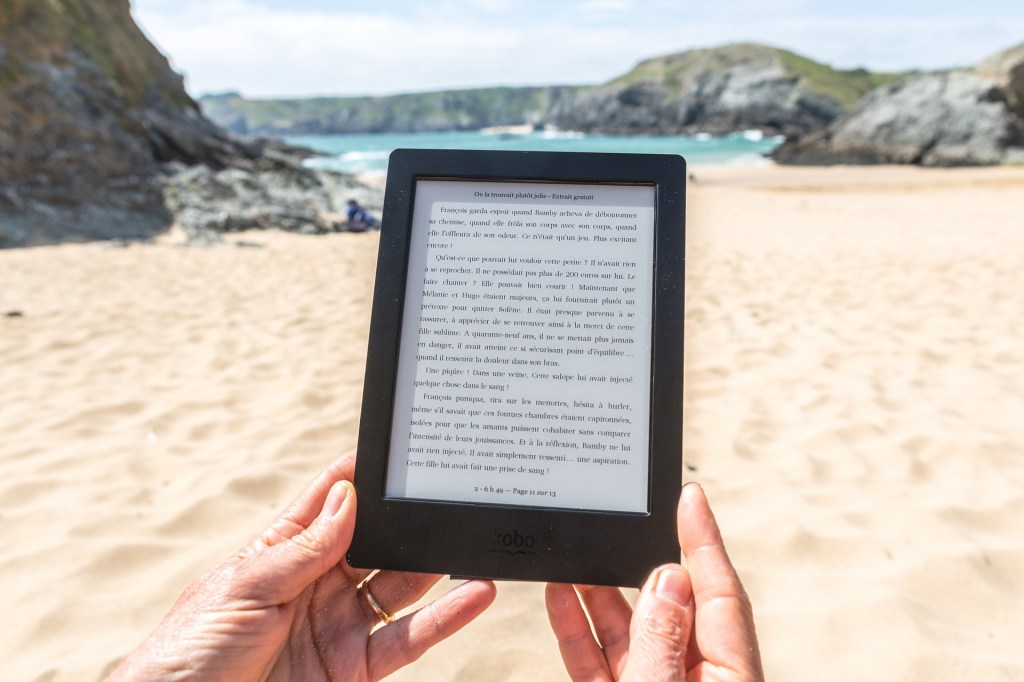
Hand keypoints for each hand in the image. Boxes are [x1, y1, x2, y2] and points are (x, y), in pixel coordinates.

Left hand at [109, 451, 495, 680]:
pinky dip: (445, 618)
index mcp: (283, 552)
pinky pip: (408, 638)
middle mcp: (319, 584)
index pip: (330, 502)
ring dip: (435, 564)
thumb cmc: (190, 649)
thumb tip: (349, 498)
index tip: (398, 453)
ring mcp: (340, 624)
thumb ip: (304, 548)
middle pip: (376, 542)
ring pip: (400, 585)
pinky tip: (474, 595)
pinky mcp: (356, 666)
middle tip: (446, 494)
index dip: (361, 476)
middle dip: (407, 520)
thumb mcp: (244, 586)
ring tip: (468, 537)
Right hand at [546, 482, 762, 680]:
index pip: (720, 591)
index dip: (703, 537)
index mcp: (730, 677)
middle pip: (672, 606)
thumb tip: (667, 580)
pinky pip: (600, 658)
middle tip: (617, 528)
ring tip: (574, 562)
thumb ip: (660, 638)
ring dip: (599, 595)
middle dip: (638, 564)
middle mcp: (696, 679)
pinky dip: (578, 629)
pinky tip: (561, 599)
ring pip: (630, 631)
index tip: (690, 495)